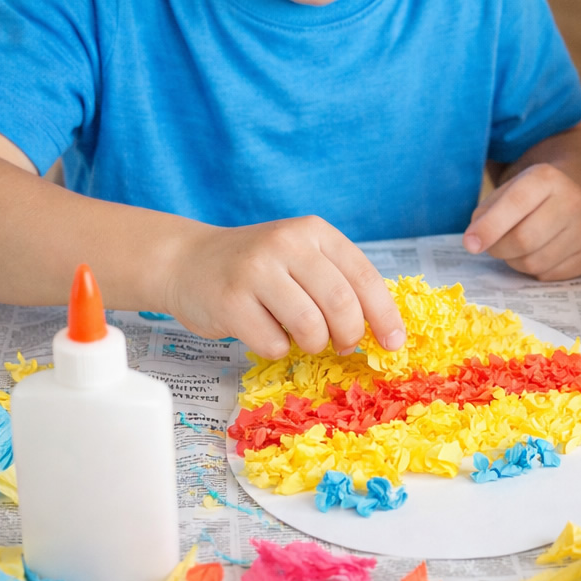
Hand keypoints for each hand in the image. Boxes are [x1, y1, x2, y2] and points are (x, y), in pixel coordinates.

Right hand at [163, 215, 405, 359]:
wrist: (186, 261)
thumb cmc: (257, 268)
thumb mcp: (302, 258)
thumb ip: (339, 282)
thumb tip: (384, 330)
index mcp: (314, 231)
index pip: (364, 277)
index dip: (384, 316)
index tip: (394, 344)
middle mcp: (286, 244)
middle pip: (341, 305)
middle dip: (350, 336)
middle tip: (343, 345)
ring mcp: (256, 271)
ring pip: (310, 328)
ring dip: (314, 345)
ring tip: (302, 337)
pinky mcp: (230, 302)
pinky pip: (274, 344)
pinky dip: (277, 349)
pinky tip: (264, 330)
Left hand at [462, 163, 580, 280]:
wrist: (571, 198)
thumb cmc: (528, 199)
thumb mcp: (505, 193)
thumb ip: (485, 215)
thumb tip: (475, 243)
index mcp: (547, 178)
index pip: (516, 204)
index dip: (489, 227)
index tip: (470, 244)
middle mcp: (574, 200)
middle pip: (524, 240)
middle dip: (499, 249)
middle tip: (493, 246)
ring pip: (535, 263)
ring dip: (516, 262)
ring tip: (520, 247)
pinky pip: (550, 276)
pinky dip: (537, 271)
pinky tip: (541, 253)